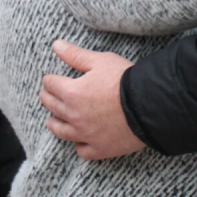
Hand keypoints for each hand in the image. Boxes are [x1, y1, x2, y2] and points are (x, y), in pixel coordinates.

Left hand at [39, 40, 145, 160]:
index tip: (50, 79)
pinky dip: (78, 145)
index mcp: (72, 92)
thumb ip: (76, 55)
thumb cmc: (125, 80)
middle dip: (48, 98)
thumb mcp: (100, 61)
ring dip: (54, 124)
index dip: (50, 80)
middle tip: (47, 95)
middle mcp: (74, 115)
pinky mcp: (99, 148)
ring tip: (52, 120)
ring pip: (61, 131)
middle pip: (52, 107)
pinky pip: (82, 150)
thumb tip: (56, 45)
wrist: (149, 104)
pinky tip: (79, 140)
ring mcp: (85, 134)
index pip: (51, 84)